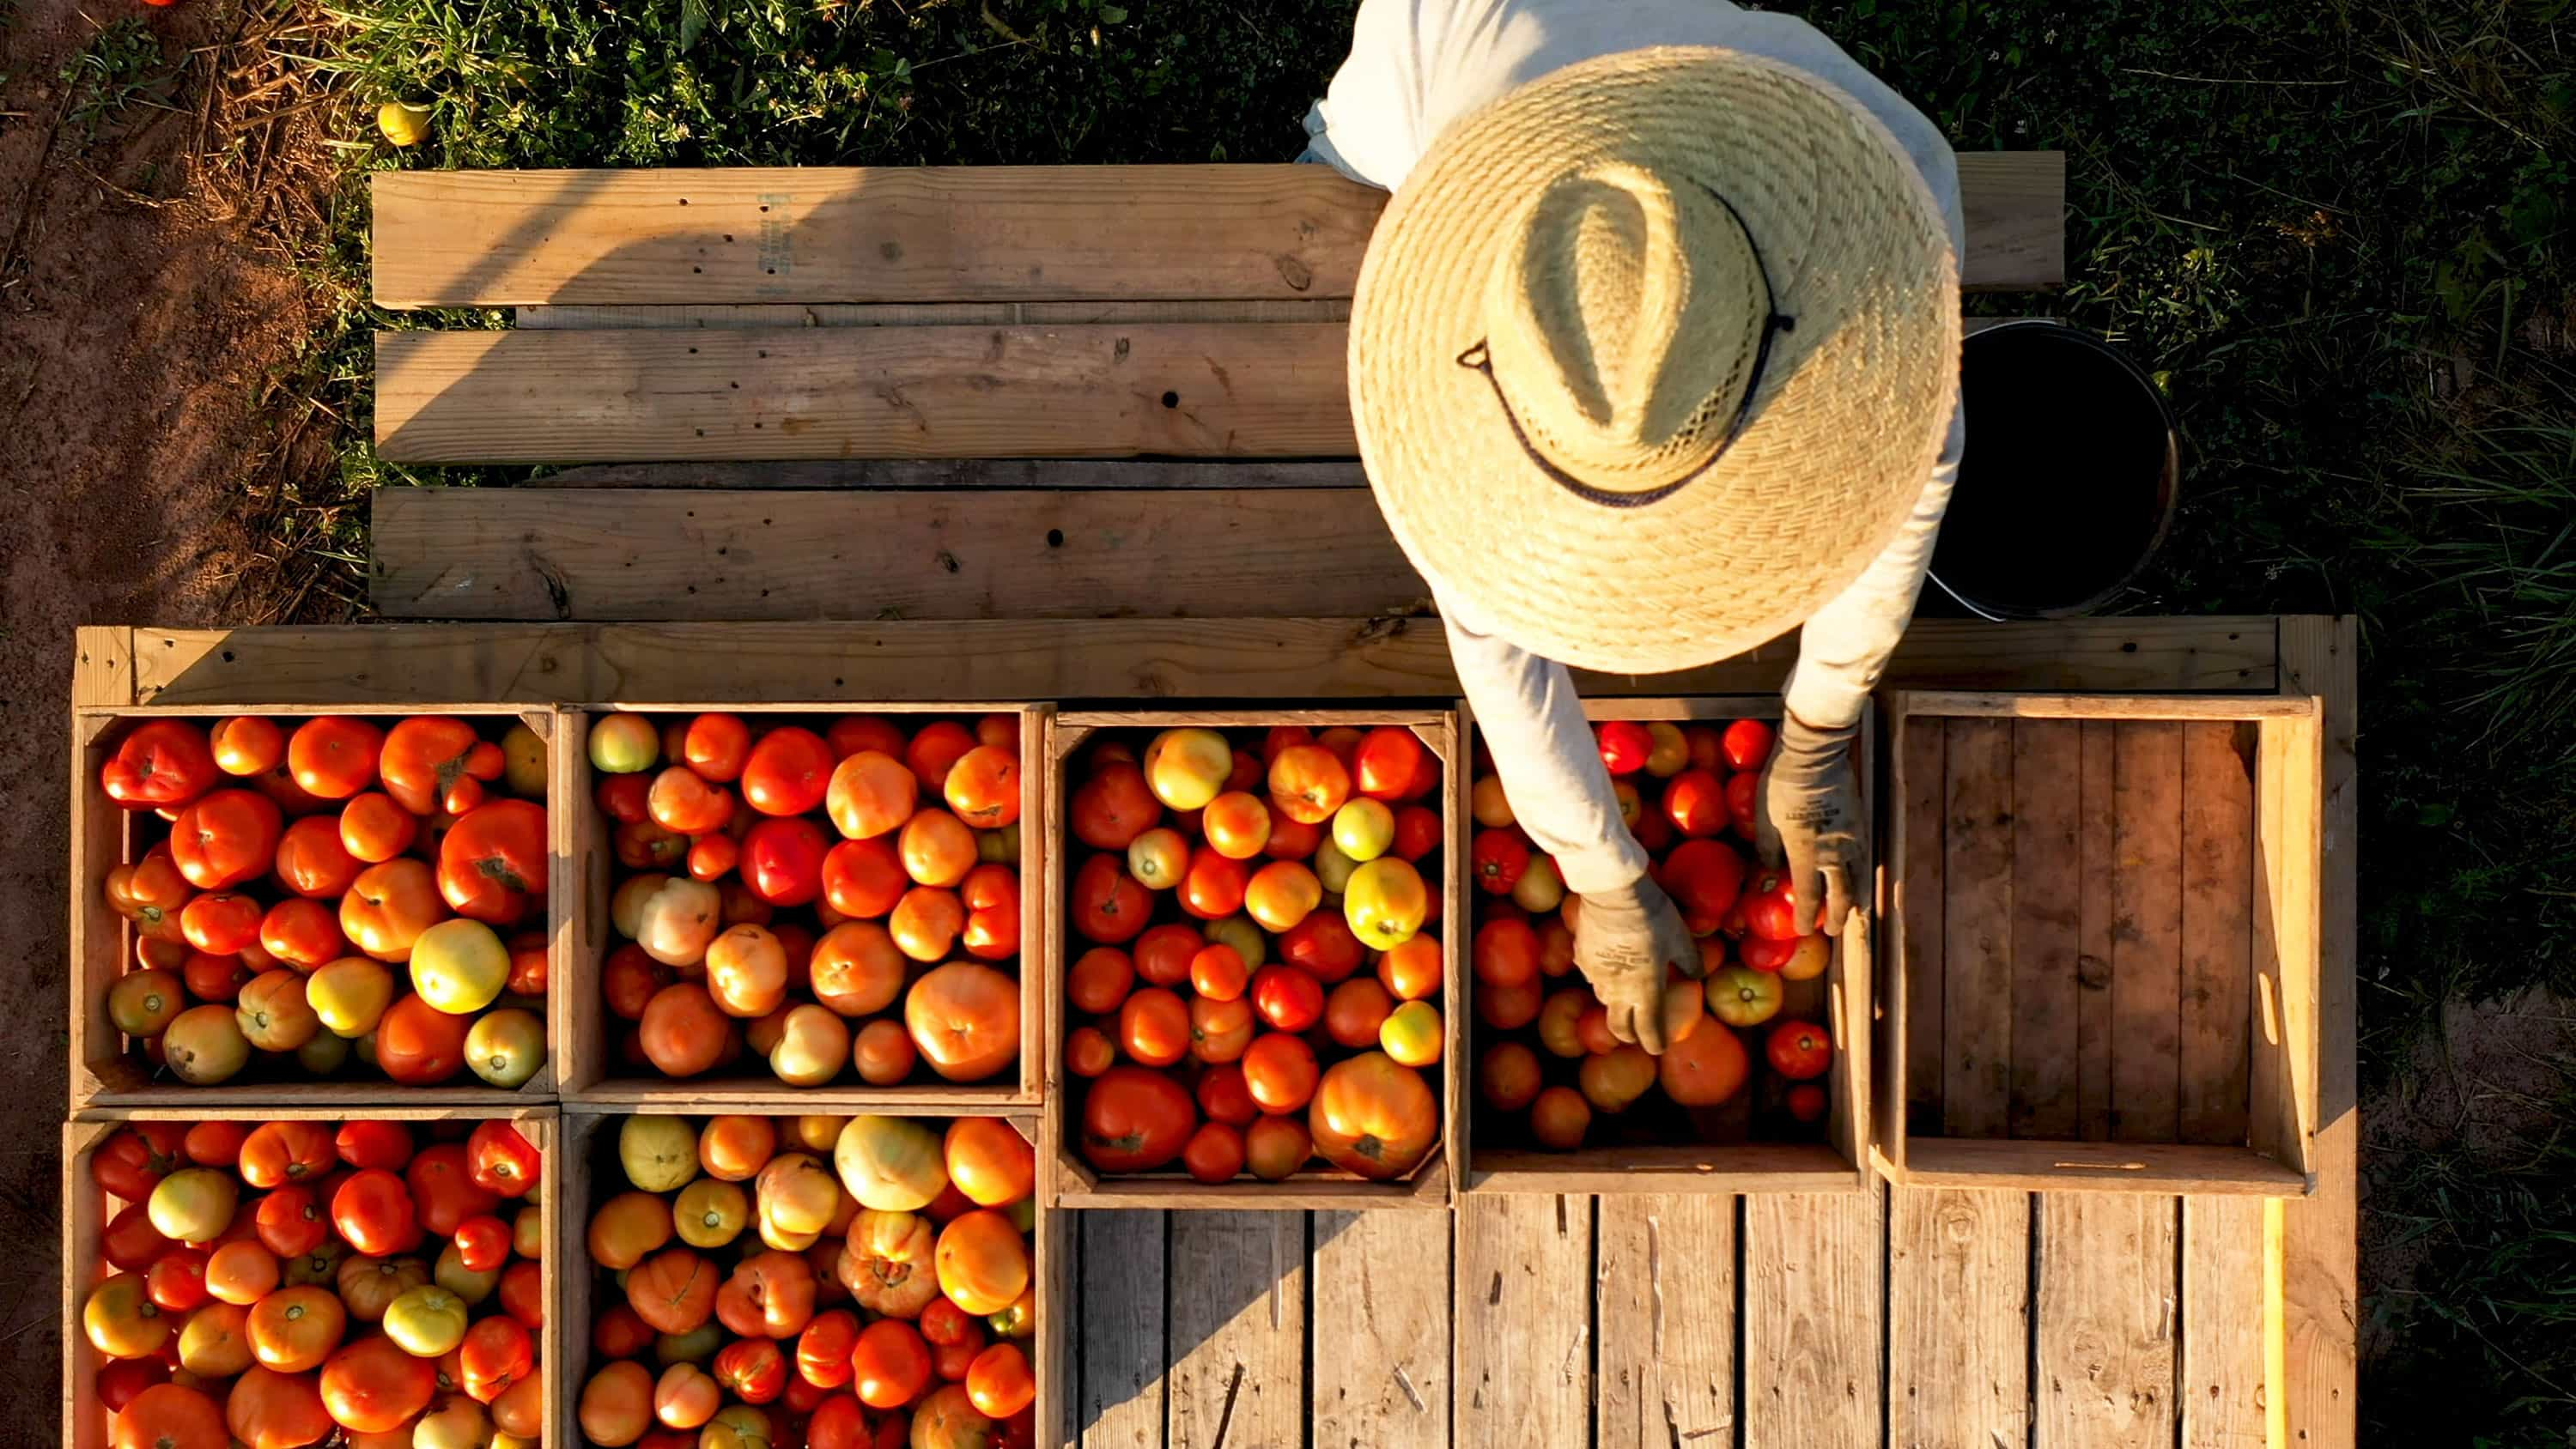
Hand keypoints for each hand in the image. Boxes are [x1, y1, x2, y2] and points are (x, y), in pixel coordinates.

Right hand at [1570, 874, 1699, 1054]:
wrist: (1612, 892)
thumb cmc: (1652, 917)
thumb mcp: (1680, 938)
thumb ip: (1690, 962)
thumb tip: (1696, 976)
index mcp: (1644, 990)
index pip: (1649, 1030)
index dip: (1655, 1043)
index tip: (1659, 1048)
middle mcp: (1617, 990)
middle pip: (1619, 1027)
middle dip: (1629, 1035)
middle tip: (1637, 1033)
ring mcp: (1595, 976)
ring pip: (1604, 1001)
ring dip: (1616, 1005)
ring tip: (1626, 996)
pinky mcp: (1581, 958)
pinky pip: (1593, 977)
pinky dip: (1603, 979)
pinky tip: (1610, 965)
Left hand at [1755, 713, 1869, 935]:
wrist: (1815, 754)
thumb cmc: (1781, 786)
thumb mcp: (1763, 820)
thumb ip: (1769, 851)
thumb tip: (1773, 871)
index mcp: (1807, 853)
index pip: (1809, 896)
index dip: (1806, 917)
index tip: (1803, 930)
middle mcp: (1835, 852)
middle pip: (1842, 895)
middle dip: (1838, 916)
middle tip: (1833, 930)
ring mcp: (1852, 838)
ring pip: (1859, 878)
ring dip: (1855, 899)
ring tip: (1852, 911)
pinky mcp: (1860, 823)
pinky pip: (1864, 858)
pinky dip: (1861, 874)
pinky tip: (1857, 876)